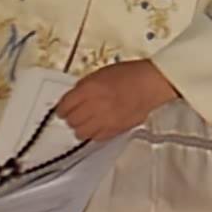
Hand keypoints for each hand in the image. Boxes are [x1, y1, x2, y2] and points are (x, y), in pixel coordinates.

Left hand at [49, 58, 177, 142]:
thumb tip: (74, 97)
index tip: (62, 110)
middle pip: (71, 120)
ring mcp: (103, 120)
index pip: (64, 105)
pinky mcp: (113, 130)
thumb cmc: (129, 74)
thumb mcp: (101, 73)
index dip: (62, 108)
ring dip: (81, 127)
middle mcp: (93, 106)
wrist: (150, 84)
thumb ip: (85, 86)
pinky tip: (98, 126)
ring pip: (80, 133)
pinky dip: (94, 134)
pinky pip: (95, 138)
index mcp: (89, 88)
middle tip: (76, 114)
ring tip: (86, 122)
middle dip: (71, 117)